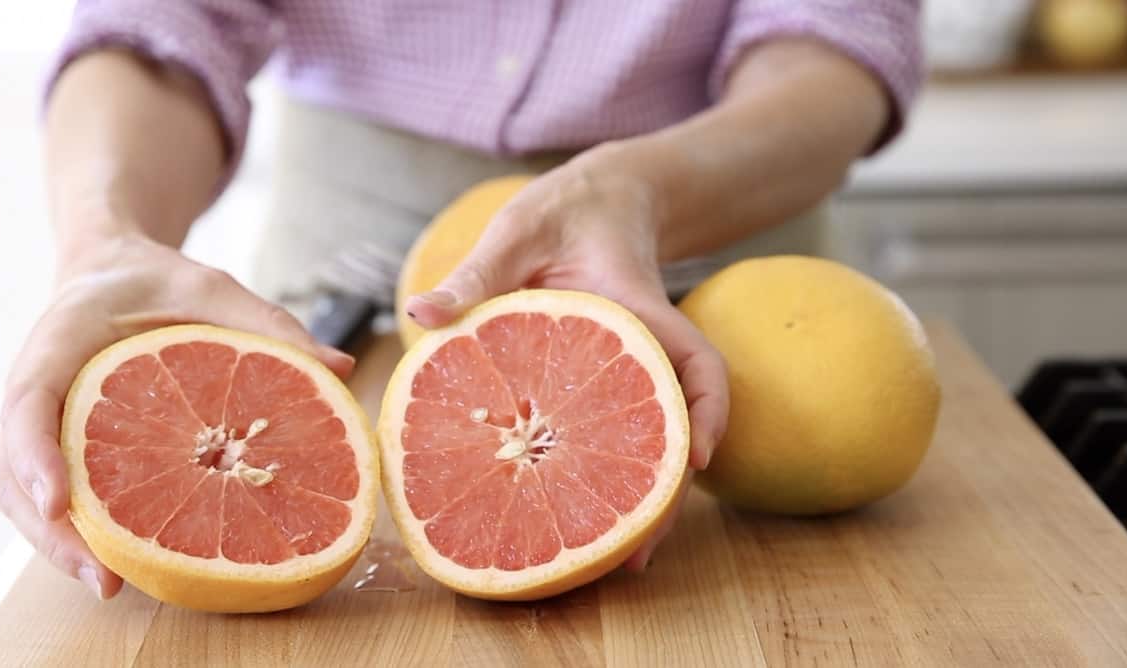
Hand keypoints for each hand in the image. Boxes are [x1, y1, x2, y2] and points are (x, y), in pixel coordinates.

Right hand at [0, 234, 353, 597]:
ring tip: (113, 586)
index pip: (28, 403)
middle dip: (54, 532)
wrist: (116, 275)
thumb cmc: (159, 282)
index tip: (60, 501)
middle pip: (15, 474)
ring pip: (26, 497)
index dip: (37, 455)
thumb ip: (269, 325)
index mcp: (60, 343)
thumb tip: (340, 366)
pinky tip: (131, 563)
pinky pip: (59, 497)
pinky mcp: (64, 450)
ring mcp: (45, 427)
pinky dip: (83, 532)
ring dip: (63, 546)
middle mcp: (40, 392)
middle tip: (104, 577)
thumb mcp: (214, 289)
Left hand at [405, 145, 729, 570]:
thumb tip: (421, 314)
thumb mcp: (516, 234)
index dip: (706, 413)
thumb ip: (477, 272)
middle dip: (666, 494)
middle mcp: (644, 352)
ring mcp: (627, 373)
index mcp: (637, 312)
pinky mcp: (604, 386)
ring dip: (638, 500)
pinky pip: (615, 433)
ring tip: (614, 560)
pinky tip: (572, 512)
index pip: (697, 364)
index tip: (695, 459)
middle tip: (636, 555)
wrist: (591, 205)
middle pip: (677, 429)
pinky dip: (607, 476)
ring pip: (649, 442)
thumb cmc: (559, 217)